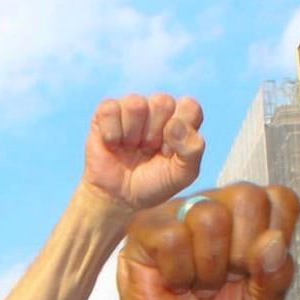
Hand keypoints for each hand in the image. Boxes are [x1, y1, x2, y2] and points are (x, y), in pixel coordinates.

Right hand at [84, 95, 204, 211]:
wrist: (120, 197)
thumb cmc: (154, 182)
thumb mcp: (183, 175)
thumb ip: (192, 150)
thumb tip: (175, 124)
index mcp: (181, 118)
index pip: (190, 106)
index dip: (179, 132)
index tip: (170, 153)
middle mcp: (158, 108)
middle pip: (162, 102)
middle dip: (154, 134)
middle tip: (148, 151)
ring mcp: (132, 107)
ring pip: (136, 104)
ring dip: (132, 134)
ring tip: (131, 148)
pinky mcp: (106, 112)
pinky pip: (110, 110)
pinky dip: (111, 134)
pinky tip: (113, 145)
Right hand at [113, 184, 299, 299]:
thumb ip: (276, 275)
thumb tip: (274, 241)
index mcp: (251, 216)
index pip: (280, 199)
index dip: (275, 239)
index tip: (257, 271)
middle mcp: (216, 204)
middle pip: (247, 198)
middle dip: (241, 254)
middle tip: (226, 280)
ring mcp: (179, 212)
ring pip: (209, 217)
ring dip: (208, 269)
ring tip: (199, 286)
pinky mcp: (145, 228)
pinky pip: (172, 238)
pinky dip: (178, 274)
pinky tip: (174, 284)